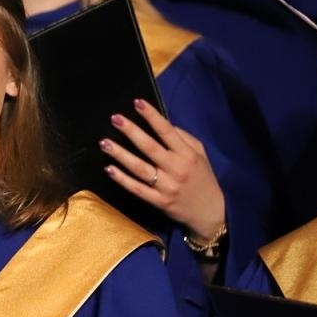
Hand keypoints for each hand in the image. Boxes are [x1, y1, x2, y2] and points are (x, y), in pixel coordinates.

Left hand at [101, 98, 226, 240]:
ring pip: (140, 168)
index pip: (167, 131)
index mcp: (187, 154)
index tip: (137, 103)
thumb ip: (183, 138)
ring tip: (105, 143)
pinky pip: (137, 189)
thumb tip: (163, 123)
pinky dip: (122, 179)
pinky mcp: (159, 202)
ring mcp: (167, 187)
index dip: (152, 116)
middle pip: (149, 147)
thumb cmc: (203, 178)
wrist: (211, 212)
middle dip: (131, 131)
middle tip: (115, 119)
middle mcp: (176, 169)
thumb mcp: (200, 154)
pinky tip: (109, 169)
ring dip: (121, 154)